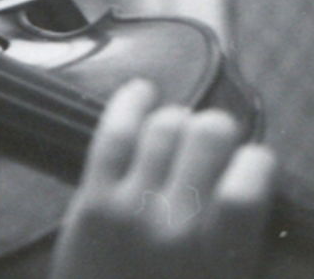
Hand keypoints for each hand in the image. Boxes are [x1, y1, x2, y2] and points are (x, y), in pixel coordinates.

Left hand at [50, 80, 275, 278]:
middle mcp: (180, 225)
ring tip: (175, 131)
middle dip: (215, 132)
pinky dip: (130, 104)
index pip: (251, 177)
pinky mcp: (91, 200)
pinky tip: (142, 92)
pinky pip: (112, 134)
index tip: (249, 165)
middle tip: (208, 146)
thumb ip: (244, 241)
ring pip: (163, 126)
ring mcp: (131, 208)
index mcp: (224, 255)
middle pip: (208, 135)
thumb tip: (253, 183)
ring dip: (175, 120)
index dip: (255, 162)